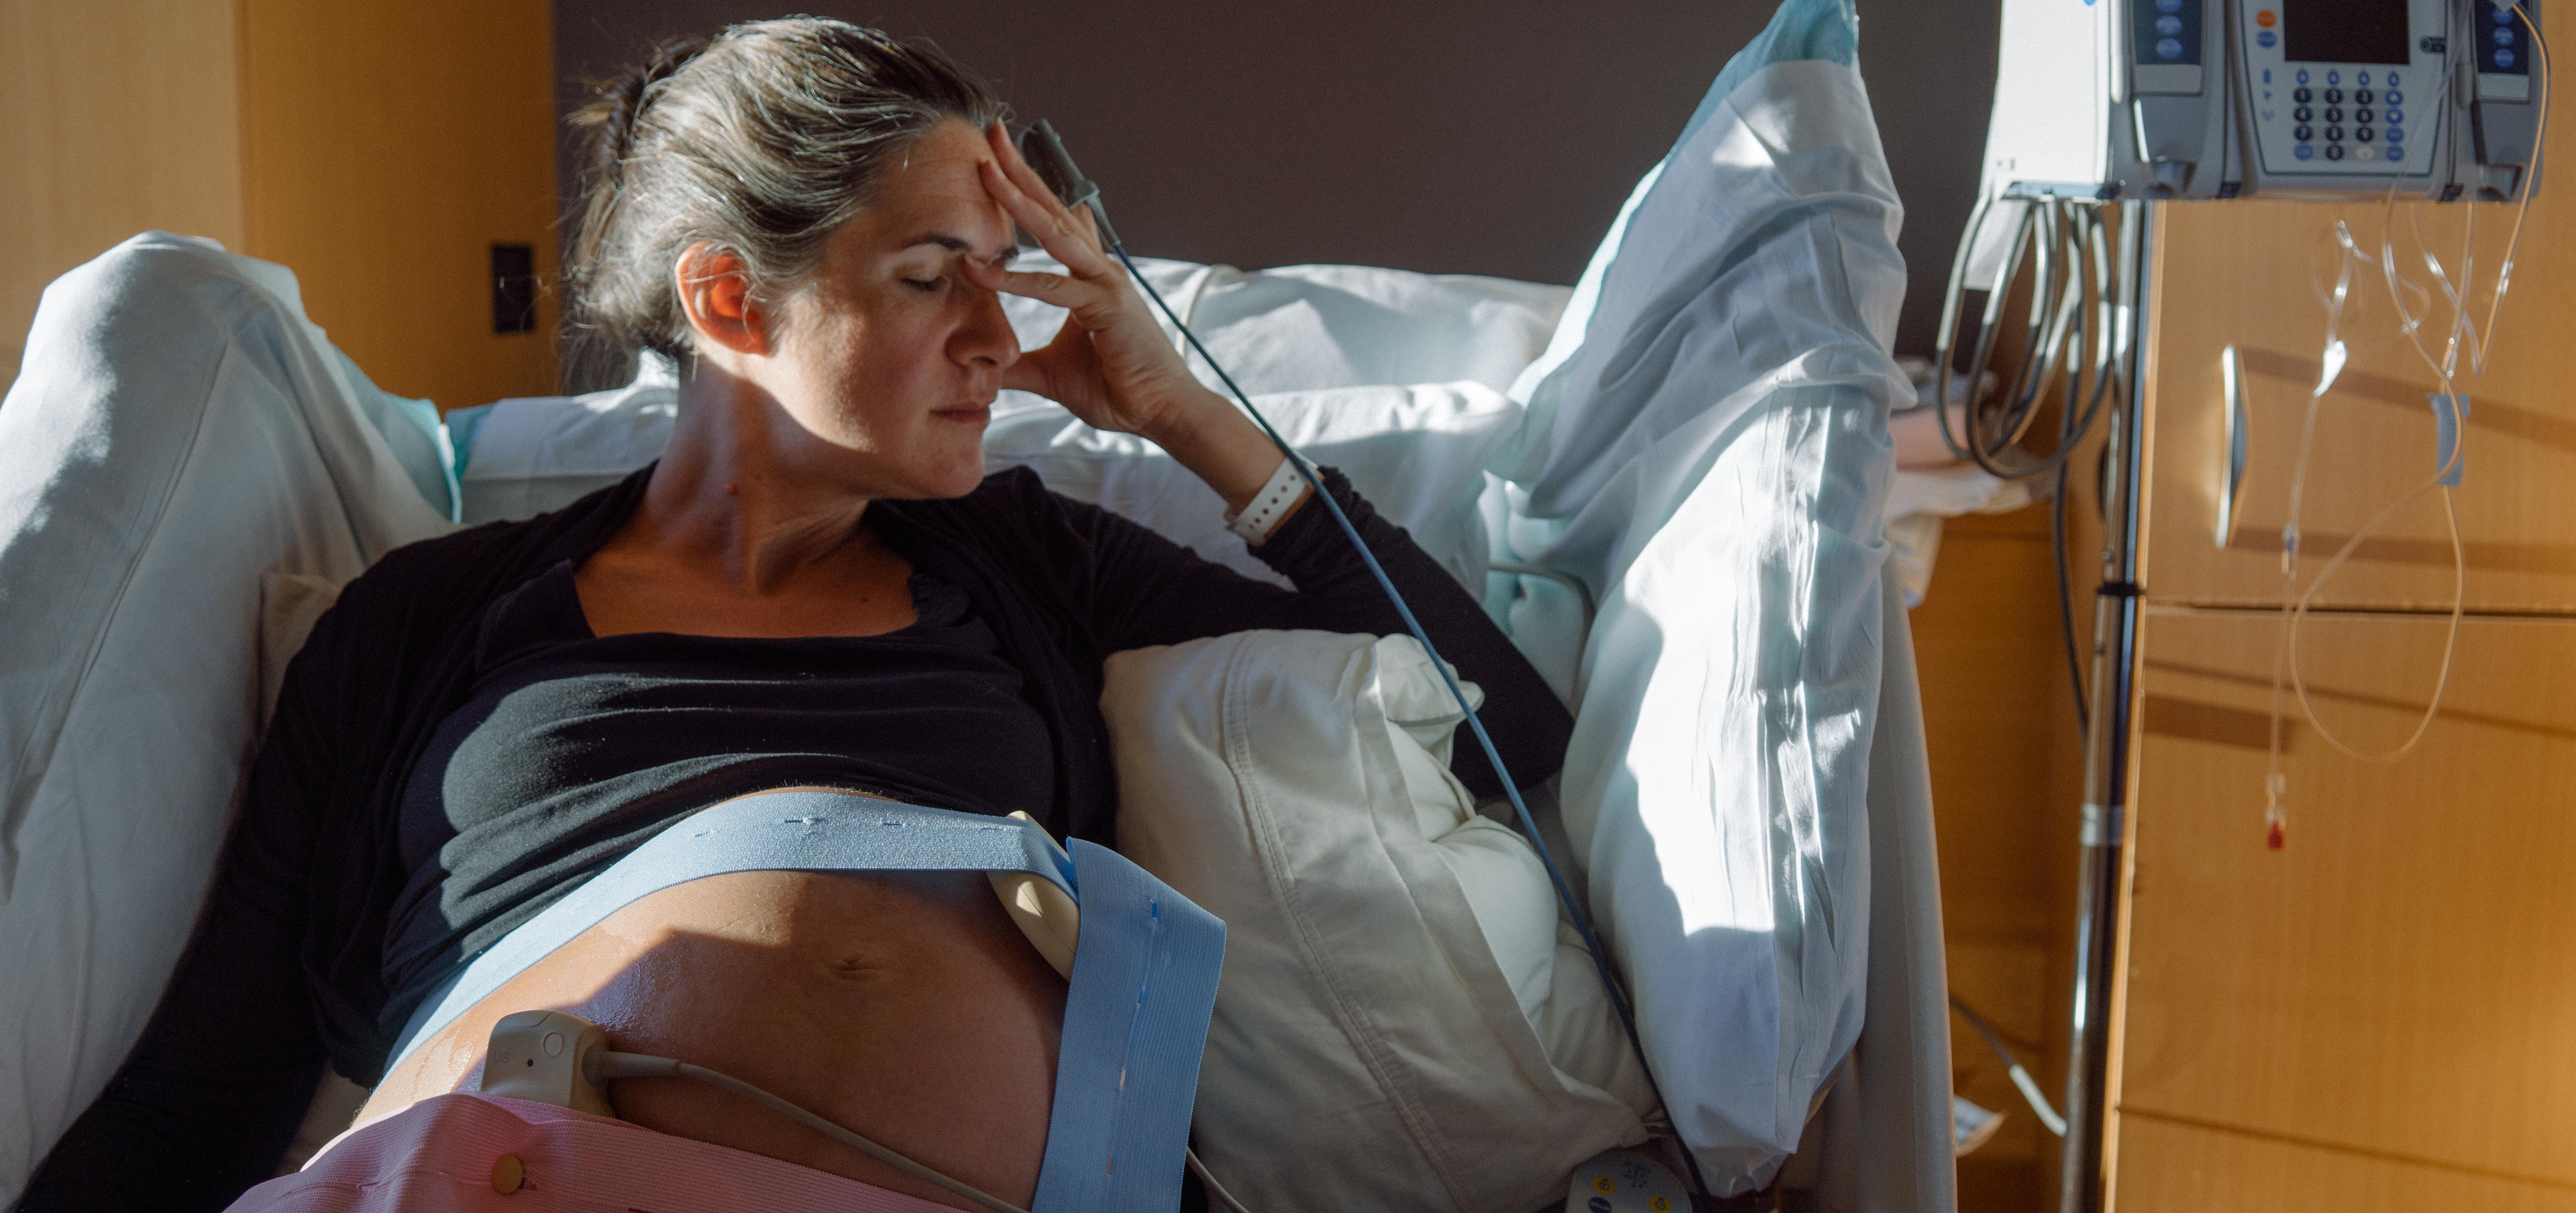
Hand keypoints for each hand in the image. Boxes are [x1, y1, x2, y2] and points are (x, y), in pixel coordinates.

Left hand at [961, 122, 1216, 440]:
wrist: (1161, 412)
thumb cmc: (1117, 389)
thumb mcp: (1052, 373)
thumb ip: (1019, 362)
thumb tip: (986, 365)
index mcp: (1088, 278)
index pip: (1054, 224)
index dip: (1027, 192)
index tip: (1001, 163)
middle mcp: (1098, 271)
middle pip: (1053, 210)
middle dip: (1020, 171)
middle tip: (991, 133)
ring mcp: (1105, 283)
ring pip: (1055, 233)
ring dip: (1017, 200)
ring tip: (985, 170)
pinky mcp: (1107, 306)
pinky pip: (1053, 287)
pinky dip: (1015, 279)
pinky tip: (980, 269)